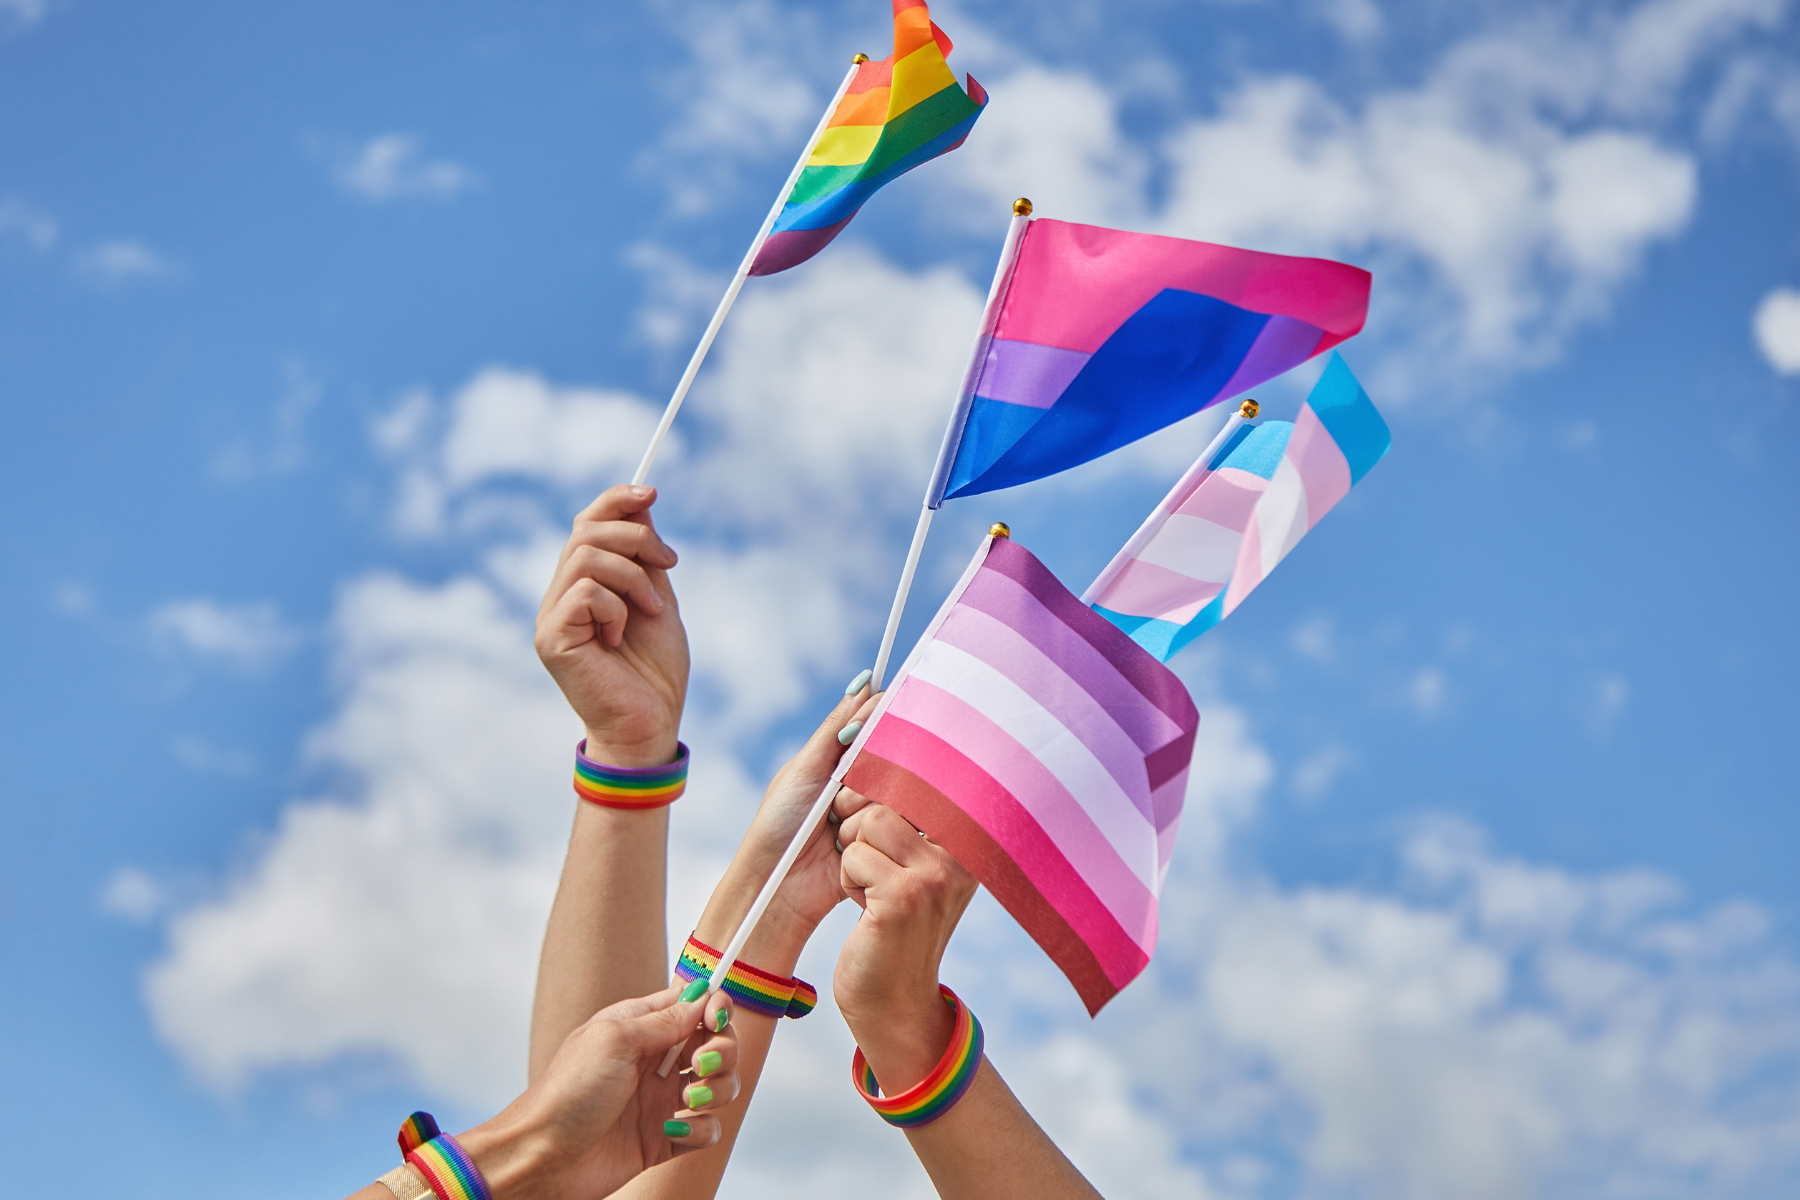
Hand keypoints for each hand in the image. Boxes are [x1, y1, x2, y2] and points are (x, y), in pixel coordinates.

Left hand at [460, 985, 739, 1199]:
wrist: (541, 1158)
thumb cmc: (567, 1092)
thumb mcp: (614, 1040)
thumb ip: (664, 1020)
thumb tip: (702, 996)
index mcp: (640, 1028)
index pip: (693, 1005)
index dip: (714, 1007)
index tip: (716, 1018)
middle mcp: (655, 1062)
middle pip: (715, 1044)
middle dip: (723, 1051)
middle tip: (703, 1064)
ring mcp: (660, 1101)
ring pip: (719, 1086)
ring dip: (717, 1090)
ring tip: (687, 1101)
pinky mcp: (664, 1139)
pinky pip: (706, 1130)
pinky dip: (700, 1131)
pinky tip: (672, 1131)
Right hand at [535, 485, 687, 765]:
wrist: (651, 723)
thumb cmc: (655, 671)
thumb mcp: (656, 598)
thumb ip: (644, 555)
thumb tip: (641, 499)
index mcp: (582, 584)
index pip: (586, 524)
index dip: (615, 500)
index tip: (652, 492)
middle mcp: (559, 596)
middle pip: (585, 531)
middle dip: (635, 536)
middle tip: (669, 561)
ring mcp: (550, 617)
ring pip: (585, 556)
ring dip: (632, 576)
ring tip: (650, 608)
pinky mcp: (550, 638)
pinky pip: (585, 592)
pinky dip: (616, 607)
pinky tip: (620, 637)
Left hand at [690, 678, 881, 969]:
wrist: (778, 887)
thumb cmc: (779, 825)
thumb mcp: (804, 770)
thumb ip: (837, 728)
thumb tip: (865, 680)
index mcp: (844, 757)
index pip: (881, 725)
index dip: (885, 724)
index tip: (871, 739)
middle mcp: (866, 781)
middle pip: (895, 760)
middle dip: (863, 783)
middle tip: (834, 804)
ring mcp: (878, 812)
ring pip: (899, 795)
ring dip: (863, 814)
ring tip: (834, 832)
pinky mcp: (887, 844)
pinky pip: (901, 829)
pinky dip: (872, 836)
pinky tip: (846, 847)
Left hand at [831, 793, 977, 1094]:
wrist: (891, 1004)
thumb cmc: (891, 929)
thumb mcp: (918, 870)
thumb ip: (917, 816)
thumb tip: (889, 745)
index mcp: (969, 841)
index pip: (930, 777)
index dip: (891, 778)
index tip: (875, 803)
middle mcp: (962, 855)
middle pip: (891, 793)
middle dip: (861, 819)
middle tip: (869, 860)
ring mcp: (936, 875)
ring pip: (868, 820)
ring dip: (853, 854)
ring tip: (872, 890)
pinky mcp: (904, 896)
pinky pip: (854, 855)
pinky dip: (848, 879)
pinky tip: (867, 911)